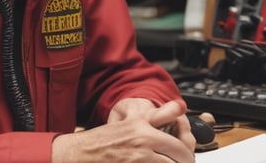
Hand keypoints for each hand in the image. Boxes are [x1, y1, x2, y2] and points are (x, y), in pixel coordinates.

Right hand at [52, 100, 195, 162]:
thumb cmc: (103, 140)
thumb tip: (181, 106)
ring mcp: (137, 162)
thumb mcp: (133, 121)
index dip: (187, 157)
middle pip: (178, 161)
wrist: (78, 155)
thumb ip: (160, 115)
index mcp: (145, 132)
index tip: (186, 159)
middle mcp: (142, 148)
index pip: (180, 148)